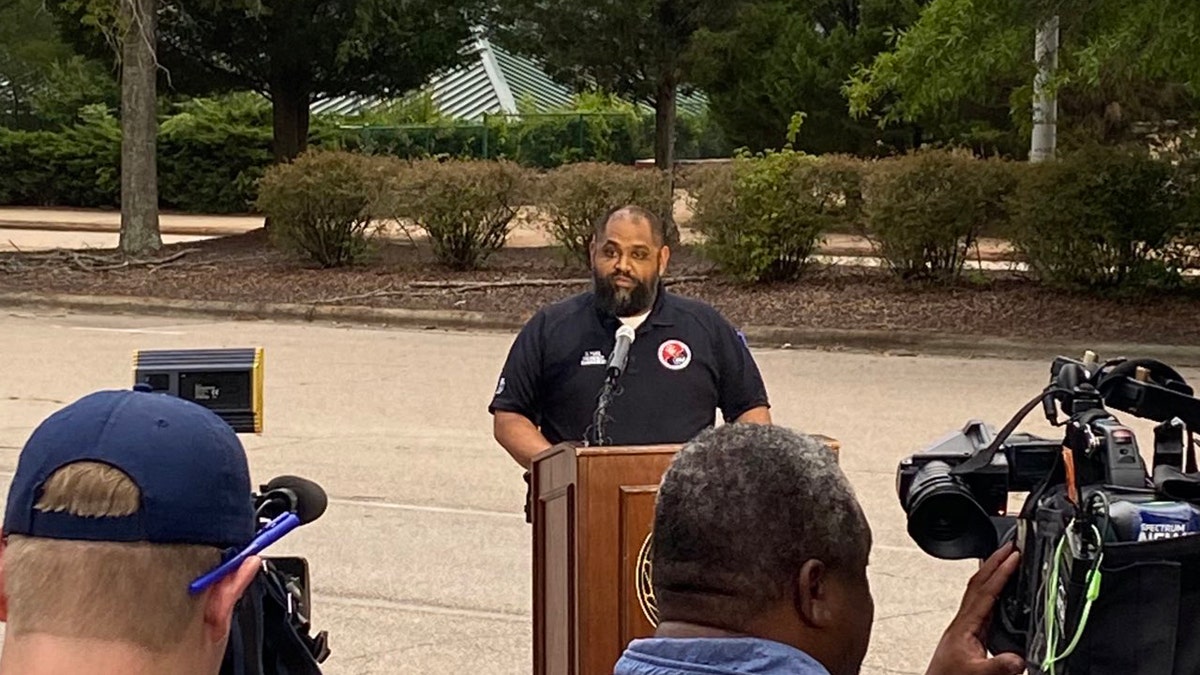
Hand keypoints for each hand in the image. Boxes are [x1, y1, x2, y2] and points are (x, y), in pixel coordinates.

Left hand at [925, 543, 1025, 674]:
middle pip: (979, 583)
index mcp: (965, 626)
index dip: (1001, 571)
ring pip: (979, 592)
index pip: (985, 590)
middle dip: (995, 561)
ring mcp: (965, 627)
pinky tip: (1002, 594)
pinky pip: (983, 606)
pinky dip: (994, 592)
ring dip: (993, 574)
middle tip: (1011, 546)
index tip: (1015, 555)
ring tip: (1007, 560)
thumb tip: (1020, 659)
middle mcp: (964, 622)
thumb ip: (999, 667)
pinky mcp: (969, 635)